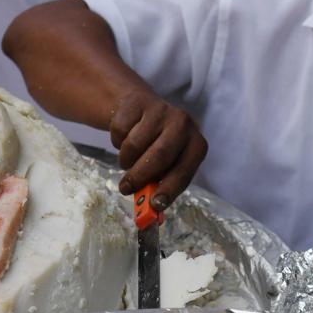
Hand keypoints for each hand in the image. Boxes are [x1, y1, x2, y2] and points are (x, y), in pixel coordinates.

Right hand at [109, 88, 207, 211]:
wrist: (139, 109)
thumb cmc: (156, 146)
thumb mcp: (165, 166)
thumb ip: (160, 185)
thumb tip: (150, 210)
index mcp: (196, 145)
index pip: (184, 171)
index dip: (170, 189)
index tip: (154, 204)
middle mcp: (183, 124)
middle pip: (159, 156)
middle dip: (140, 177)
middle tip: (126, 188)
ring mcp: (161, 110)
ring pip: (135, 145)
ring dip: (125, 159)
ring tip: (128, 159)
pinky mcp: (138, 101)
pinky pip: (120, 131)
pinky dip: (117, 141)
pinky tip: (125, 136)